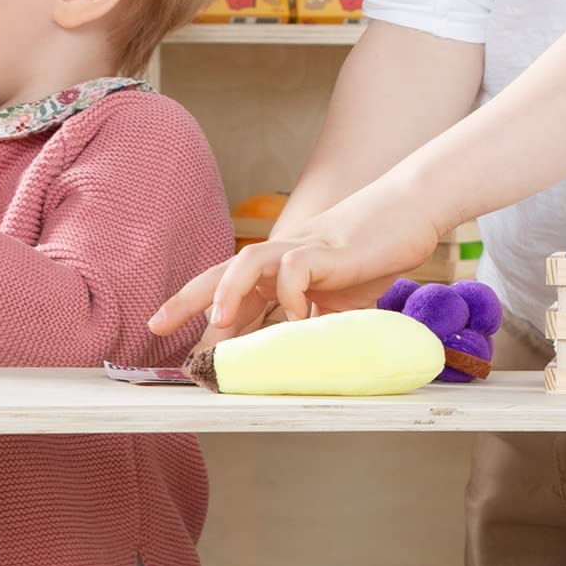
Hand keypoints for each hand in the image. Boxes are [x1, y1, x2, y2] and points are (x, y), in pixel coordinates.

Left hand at [149, 180, 444, 346]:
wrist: (410, 208)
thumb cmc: (373, 253)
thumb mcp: (339, 298)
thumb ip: (315, 322)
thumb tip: (296, 357)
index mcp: (278, 269)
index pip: (228, 290)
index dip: (198, 315)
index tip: (171, 341)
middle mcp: (280, 256)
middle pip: (221, 272)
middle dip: (185, 299)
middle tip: (155, 326)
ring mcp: (302, 249)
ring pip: (248, 263)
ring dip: (228, 292)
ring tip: (218, 324)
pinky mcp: (327, 250)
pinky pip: (295, 268)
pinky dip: (291, 294)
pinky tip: (300, 318)